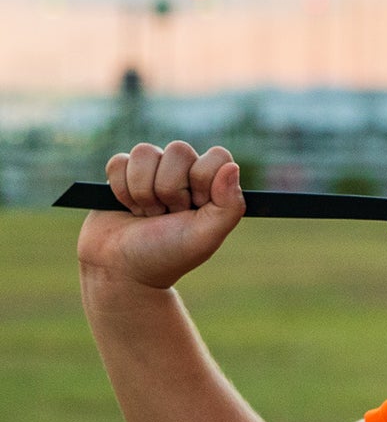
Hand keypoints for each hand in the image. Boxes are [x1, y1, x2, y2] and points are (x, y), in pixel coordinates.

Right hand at [78, 141, 246, 291]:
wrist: (122, 272)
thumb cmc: (168, 255)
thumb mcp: (206, 236)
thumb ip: (229, 205)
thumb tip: (232, 167)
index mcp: (213, 185)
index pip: (217, 155)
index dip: (202, 180)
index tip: (194, 208)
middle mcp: (185, 173)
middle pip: (178, 149)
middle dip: (169, 189)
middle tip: (167, 215)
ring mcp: (153, 172)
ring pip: (145, 152)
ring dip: (143, 191)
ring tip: (147, 214)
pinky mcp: (122, 175)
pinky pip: (118, 162)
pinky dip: (121, 190)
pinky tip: (128, 209)